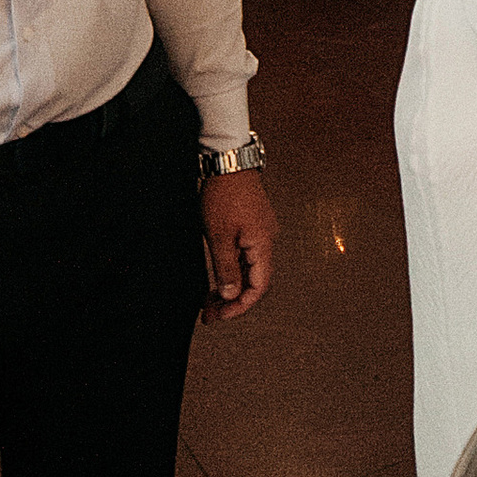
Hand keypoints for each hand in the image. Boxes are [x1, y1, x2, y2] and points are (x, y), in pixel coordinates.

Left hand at [199, 167, 276, 323]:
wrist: (229, 160)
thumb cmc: (224, 194)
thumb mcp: (219, 235)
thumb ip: (226, 268)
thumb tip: (231, 295)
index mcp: (263, 244)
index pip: (257, 288)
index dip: (240, 306)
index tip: (220, 316)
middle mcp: (267, 240)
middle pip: (254, 281)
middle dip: (232, 300)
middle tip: (209, 313)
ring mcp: (261, 232)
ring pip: (249, 269)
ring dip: (230, 286)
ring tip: (209, 299)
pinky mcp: (253, 225)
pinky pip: (246, 255)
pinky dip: (232, 269)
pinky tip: (219, 276)